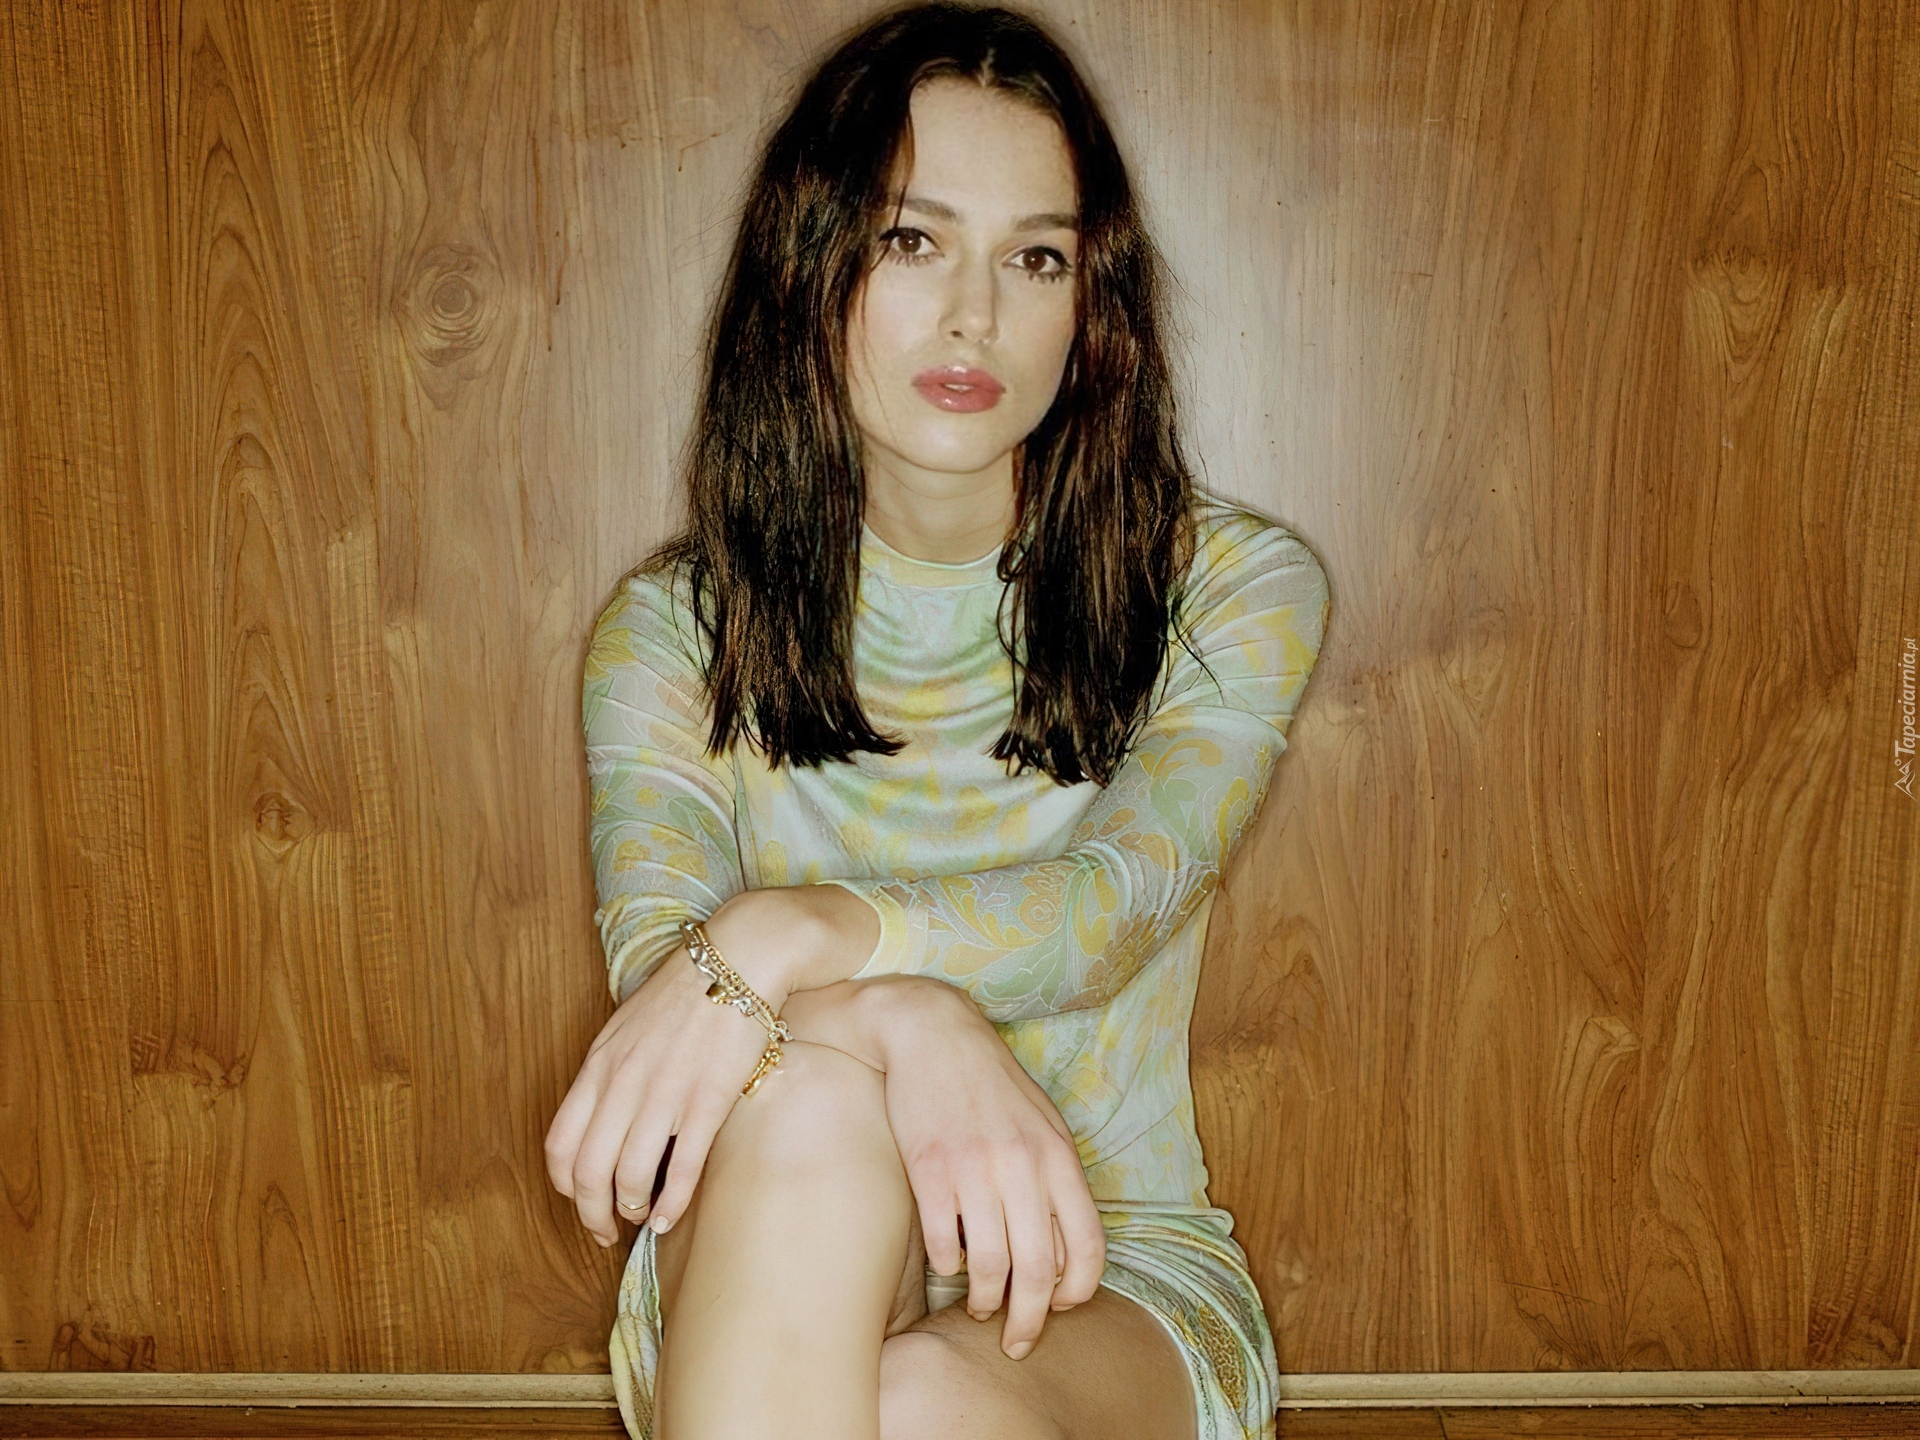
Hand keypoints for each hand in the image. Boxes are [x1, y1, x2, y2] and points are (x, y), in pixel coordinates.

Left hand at [543, 893, 819, 1246]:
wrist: (738, 959)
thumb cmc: (686, 993)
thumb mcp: (627, 1027)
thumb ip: (609, 1071)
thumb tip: (601, 1116)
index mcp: (600, 1065)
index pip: (560, 1143)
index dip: (566, 1186)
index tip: (582, 1201)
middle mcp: (624, 1082)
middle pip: (588, 1171)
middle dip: (593, 1214)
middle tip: (607, 1230)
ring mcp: (665, 1092)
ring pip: (631, 1176)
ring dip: (633, 1209)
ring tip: (643, 1217)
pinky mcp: (708, 1098)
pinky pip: (683, 1166)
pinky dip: (673, 1202)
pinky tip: (672, 1217)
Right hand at [842, 977, 1106, 1360]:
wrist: (931, 1034)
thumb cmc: (991, 1085)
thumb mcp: (1041, 1125)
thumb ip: (1056, 1183)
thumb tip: (1061, 1255)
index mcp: (1058, 1157)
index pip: (1086, 1245)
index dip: (1078, 1291)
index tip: (1060, 1309)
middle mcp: (1023, 1167)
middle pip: (1038, 1270)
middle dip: (1030, 1321)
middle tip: (1017, 1343)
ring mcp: (975, 1170)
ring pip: (990, 1266)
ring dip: (986, 1301)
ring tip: (980, 1307)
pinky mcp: (929, 1171)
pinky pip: (945, 1243)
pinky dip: (948, 1265)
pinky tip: (949, 1263)